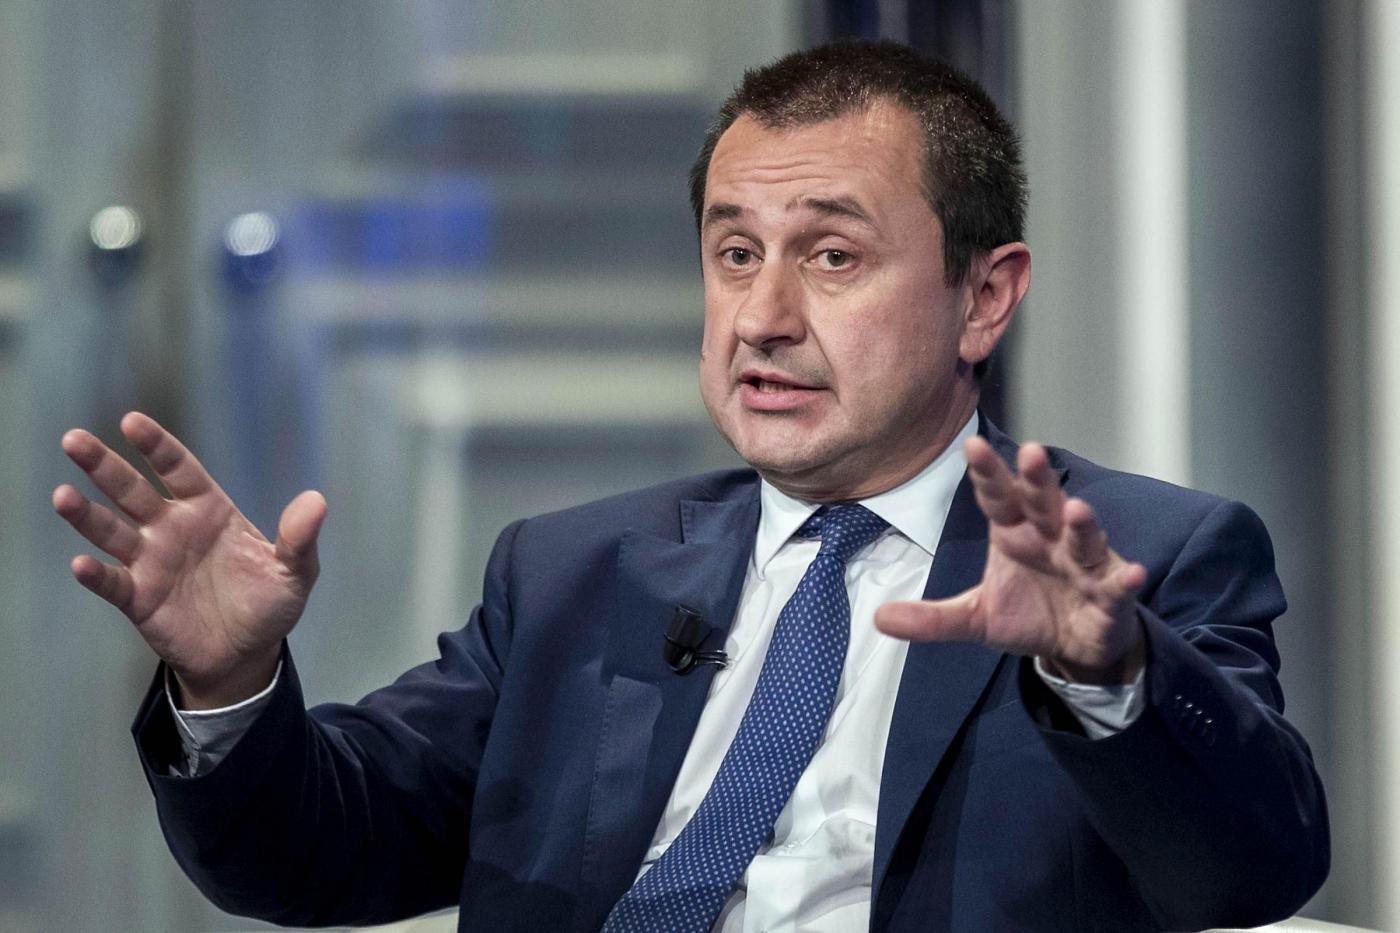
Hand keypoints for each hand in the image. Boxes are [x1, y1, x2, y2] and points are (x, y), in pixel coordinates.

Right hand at [53, 412, 326, 707]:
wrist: (247, 654)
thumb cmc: (270, 604)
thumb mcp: (295, 572)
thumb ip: (300, 538)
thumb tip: (317, 501)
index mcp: (209, 510)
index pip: (178, 468)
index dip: (156, 446)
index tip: (131, 421)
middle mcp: (173, 528)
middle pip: (132, 490)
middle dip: (104, 466)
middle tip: (74, 440)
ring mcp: (151, 562)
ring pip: (111, 530)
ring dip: (86, 515)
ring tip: (63, 496)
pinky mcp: (139, 599)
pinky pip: (113, 583)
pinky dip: (97, 575)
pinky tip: (81, 565)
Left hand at [875, 436, 1146, 683]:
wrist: (1074, 647)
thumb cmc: (1028, 615)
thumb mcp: (975, 618)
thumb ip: (932, 618)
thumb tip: (879, 618)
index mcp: (1015, 533)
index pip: (998, 497)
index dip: (988, 474)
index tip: (973, 446)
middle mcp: (1051, 538)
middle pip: (1044, 502)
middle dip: (1038, 480)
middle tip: (1030, 452)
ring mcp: (1084, 563)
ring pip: (1084, 537)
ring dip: (1084, 523)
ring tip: (1078, 508)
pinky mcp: (1111, 594)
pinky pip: (1118, 584)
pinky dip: (1125, 579)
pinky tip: (1131, 573)